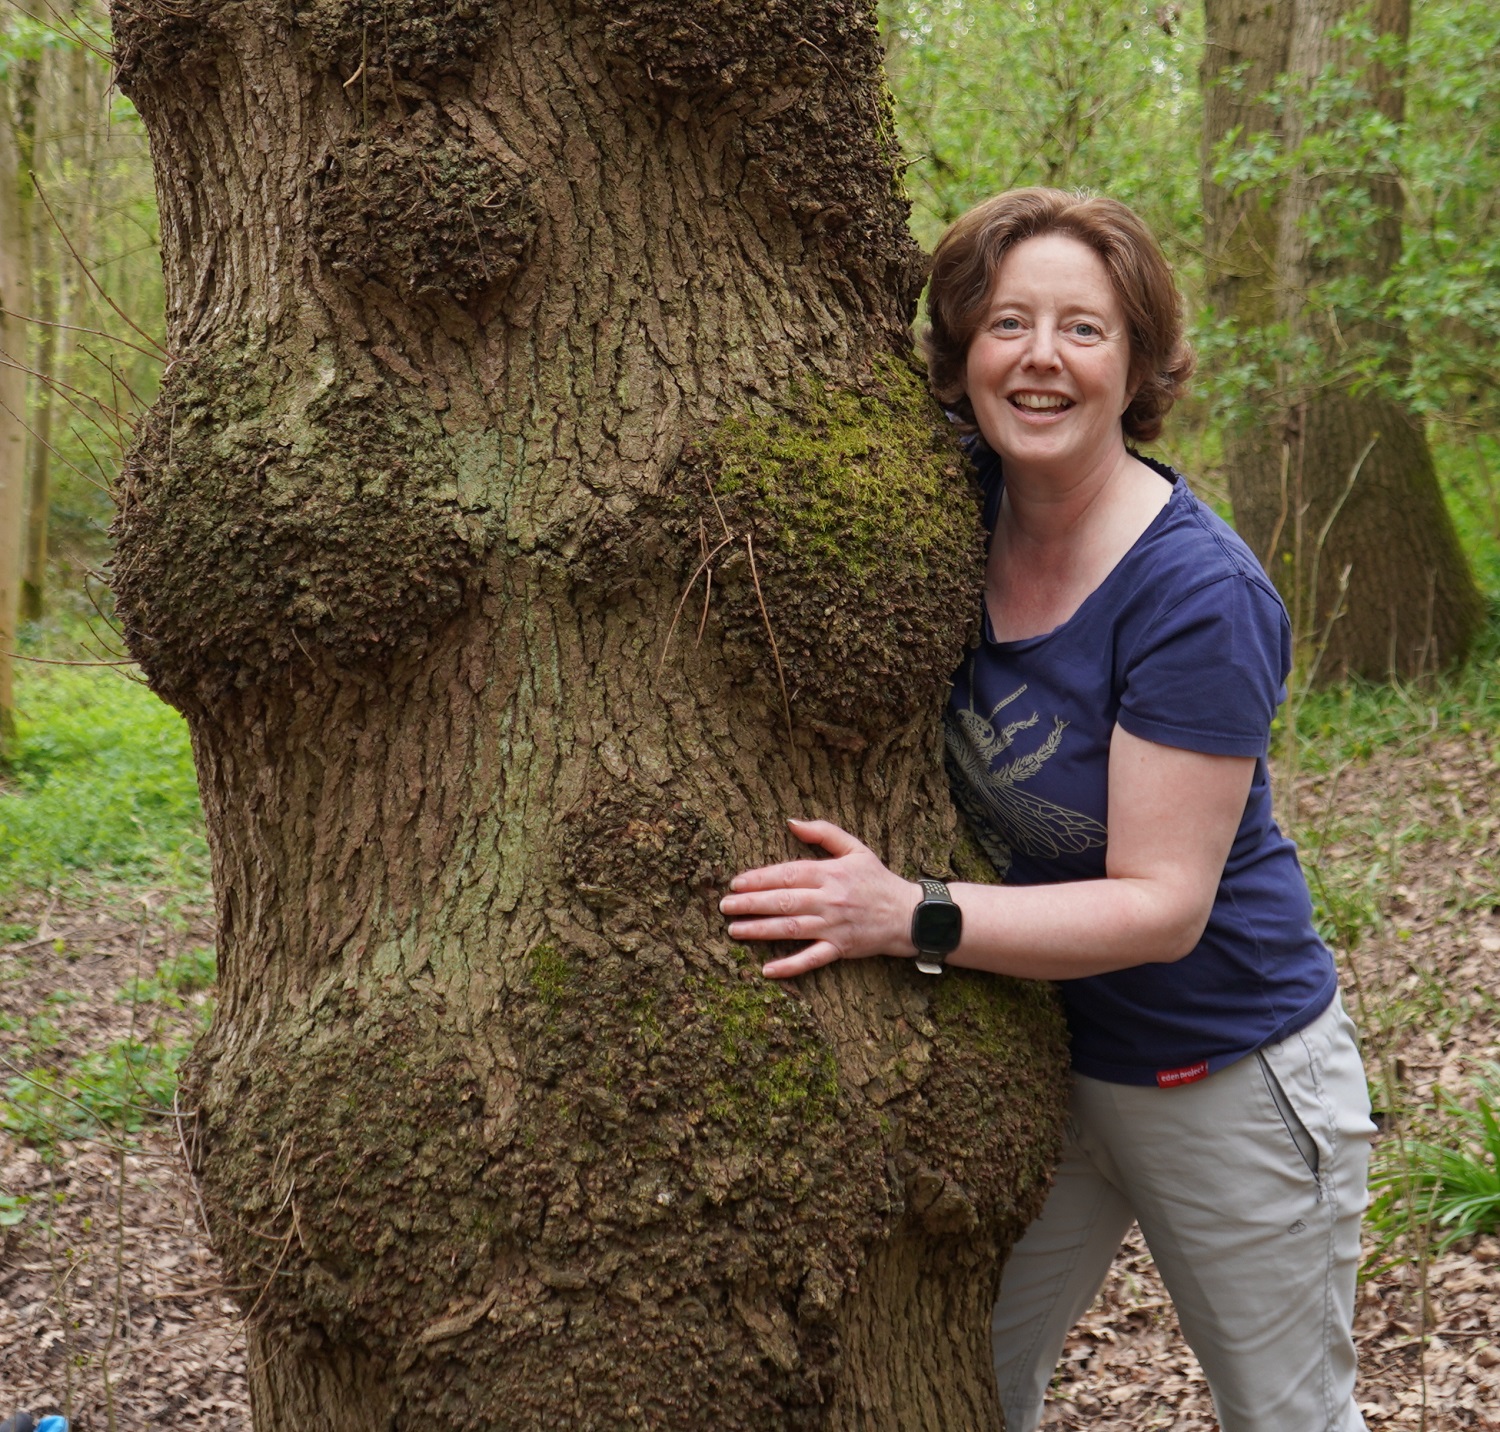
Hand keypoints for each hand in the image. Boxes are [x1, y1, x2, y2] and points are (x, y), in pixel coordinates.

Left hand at [719, 818, 920, 978]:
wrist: (908, 914)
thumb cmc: (877, 880)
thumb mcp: (855, 848)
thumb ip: (823, 832)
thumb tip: (791, 822)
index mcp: (830, 873)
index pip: (787, 874)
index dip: (759, 878)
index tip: (736, 882)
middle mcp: (829, 899)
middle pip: (783, 901)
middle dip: (751, 904)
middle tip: (725, 906)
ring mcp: (833, 926)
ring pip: (790, 929)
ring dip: (760, 930)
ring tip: (734, 930)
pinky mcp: (839, 948)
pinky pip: (811, 959)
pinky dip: (790, 966)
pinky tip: (767, 970)